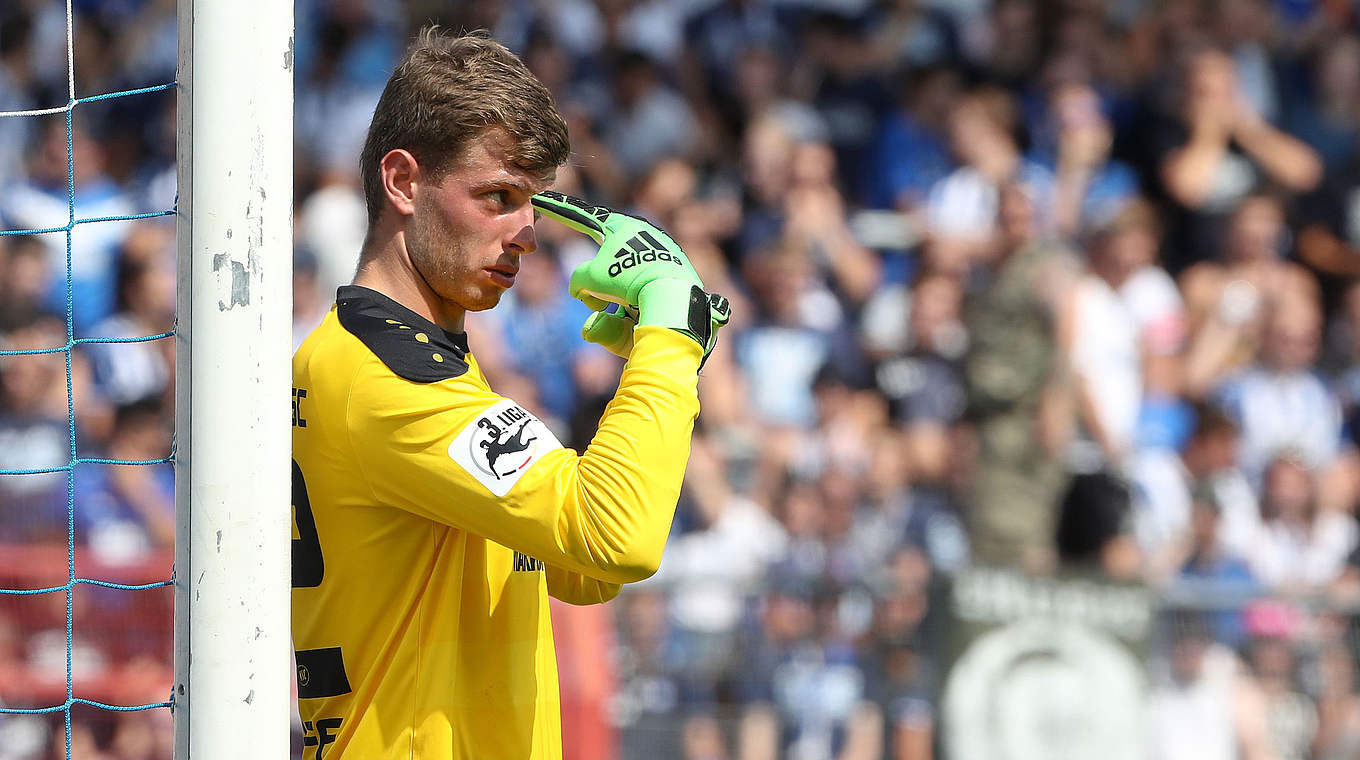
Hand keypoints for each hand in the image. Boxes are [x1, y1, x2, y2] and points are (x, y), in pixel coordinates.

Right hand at [535, 192, 731, 366]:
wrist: (671, 294)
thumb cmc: (626, 281)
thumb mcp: (591, 278)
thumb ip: (578, 281)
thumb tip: (583, 290)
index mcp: (620, 225)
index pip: (580, 217)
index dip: (558, 210)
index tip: (542, 201)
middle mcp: (642, 232)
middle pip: (605, 259)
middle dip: (598, 284)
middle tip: (600, 302)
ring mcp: (660, 249)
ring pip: (624, 276)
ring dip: (616, 296)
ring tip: (620, 310)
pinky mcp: (676, 269)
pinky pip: (646, 285)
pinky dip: (638, 300)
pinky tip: (642, 309)